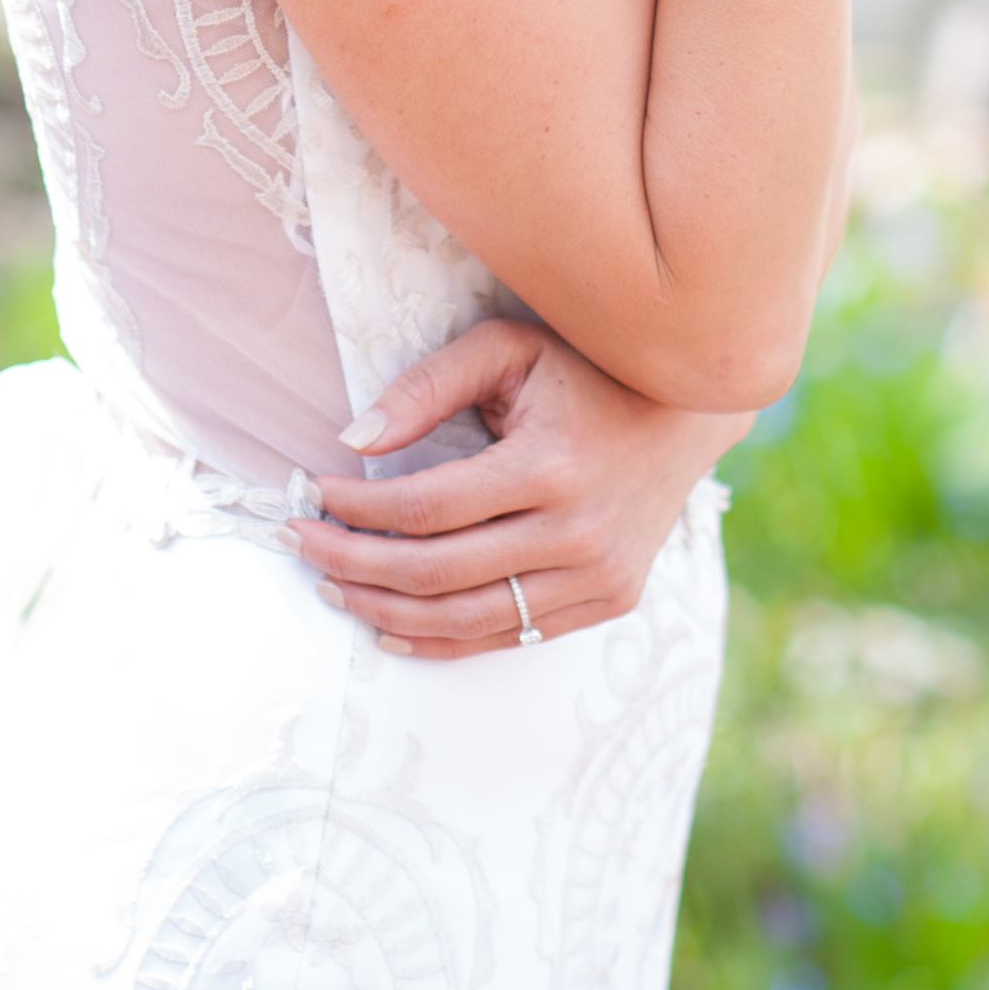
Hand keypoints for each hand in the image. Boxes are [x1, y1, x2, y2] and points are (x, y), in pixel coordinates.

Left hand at [286, 317, 747, 659]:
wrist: (688, 410)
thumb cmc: (586, 366)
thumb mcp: (508, 349)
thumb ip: (427, 386)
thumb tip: (352, 441)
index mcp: (550, 465)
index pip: (427, 507)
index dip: (357, 509)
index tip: (310, 493)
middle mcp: (577, 532)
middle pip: (437, 573)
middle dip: (354, 563)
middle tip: (300, 544)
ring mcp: (598, 576)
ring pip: (467, 619)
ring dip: (386, 610)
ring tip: (332, 588)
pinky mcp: (609, 600)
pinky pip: (510, 636)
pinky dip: (443, 640)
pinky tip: (391, 626)